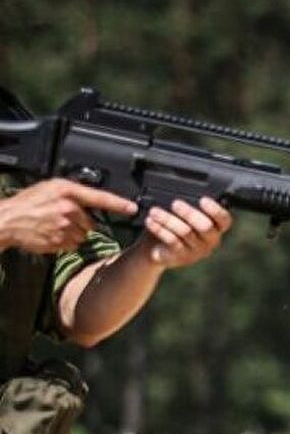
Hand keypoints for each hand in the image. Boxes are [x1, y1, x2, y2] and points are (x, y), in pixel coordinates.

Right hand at [0, 179, 136, 253]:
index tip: (133, 208)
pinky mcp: (58, 241)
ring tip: (54, 227)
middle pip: (91, 222)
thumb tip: (91, 199)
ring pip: (82, 235)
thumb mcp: (50, 188)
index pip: (99, 198)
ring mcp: (63, 226)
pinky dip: (65, 242)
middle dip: (81, 223)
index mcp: (66, 191)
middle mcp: (68, 208)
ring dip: (73, 234)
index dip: (119, 204)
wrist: (7, 220)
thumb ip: (72, 193)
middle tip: (63, 219)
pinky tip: (51, 235)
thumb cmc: (27, 203)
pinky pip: (72, 245)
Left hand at [142, 197, 232, 268]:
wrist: (159, 248)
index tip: (202, 200)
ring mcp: (198, 251)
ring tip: (154, 211)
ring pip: (185, 232)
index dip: (215, 210)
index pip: (224, 220)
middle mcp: (211, 240)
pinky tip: (150, 221)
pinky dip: (160, 229)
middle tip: (175, 204)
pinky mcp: (183, 257)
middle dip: (189, 213)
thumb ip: (190, 205)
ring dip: (168, 219)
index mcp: (217, 227)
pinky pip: (172, 241)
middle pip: (205, 226)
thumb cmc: (175, 226)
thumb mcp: (184, 215)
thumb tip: (183, 191)